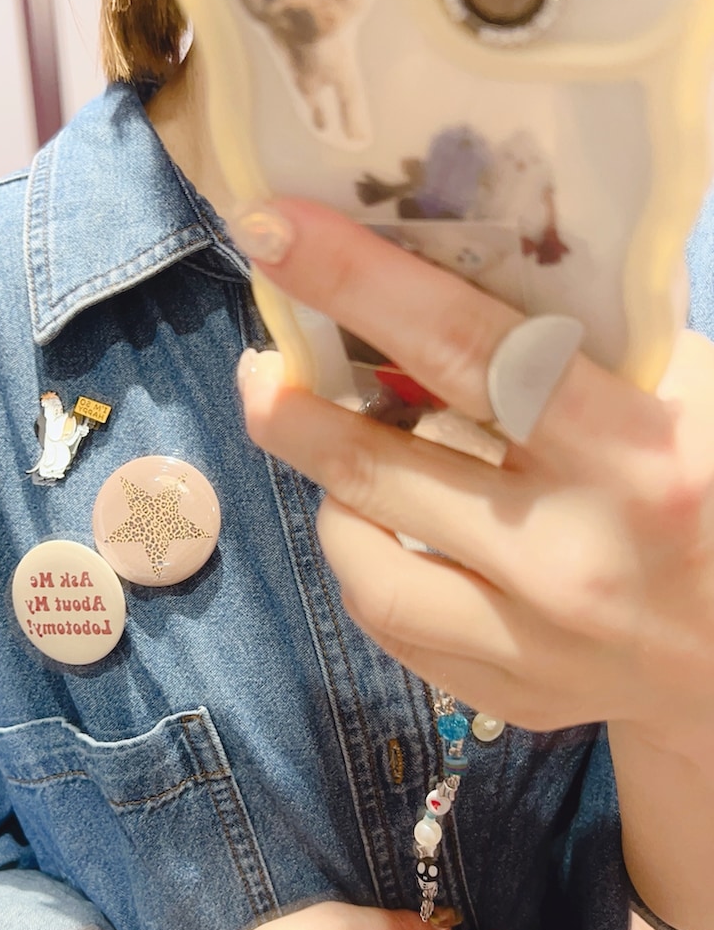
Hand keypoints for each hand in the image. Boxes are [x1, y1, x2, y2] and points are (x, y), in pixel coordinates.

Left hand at [233, 199, 713, 759]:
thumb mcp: (694, 394)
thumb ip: (587, 342)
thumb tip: (438, 269)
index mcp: (640, 457)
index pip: (470, 351)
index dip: (359, 284)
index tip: (273, 232)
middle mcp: (576, 561)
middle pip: (384, 472)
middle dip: (293, 409)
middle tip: (259, 367)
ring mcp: (538, 646)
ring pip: (366, 566)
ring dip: (327, 492)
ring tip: (328, 449)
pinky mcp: (511, 697)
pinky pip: (392, 623)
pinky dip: (367, 562)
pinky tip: (376, 524)